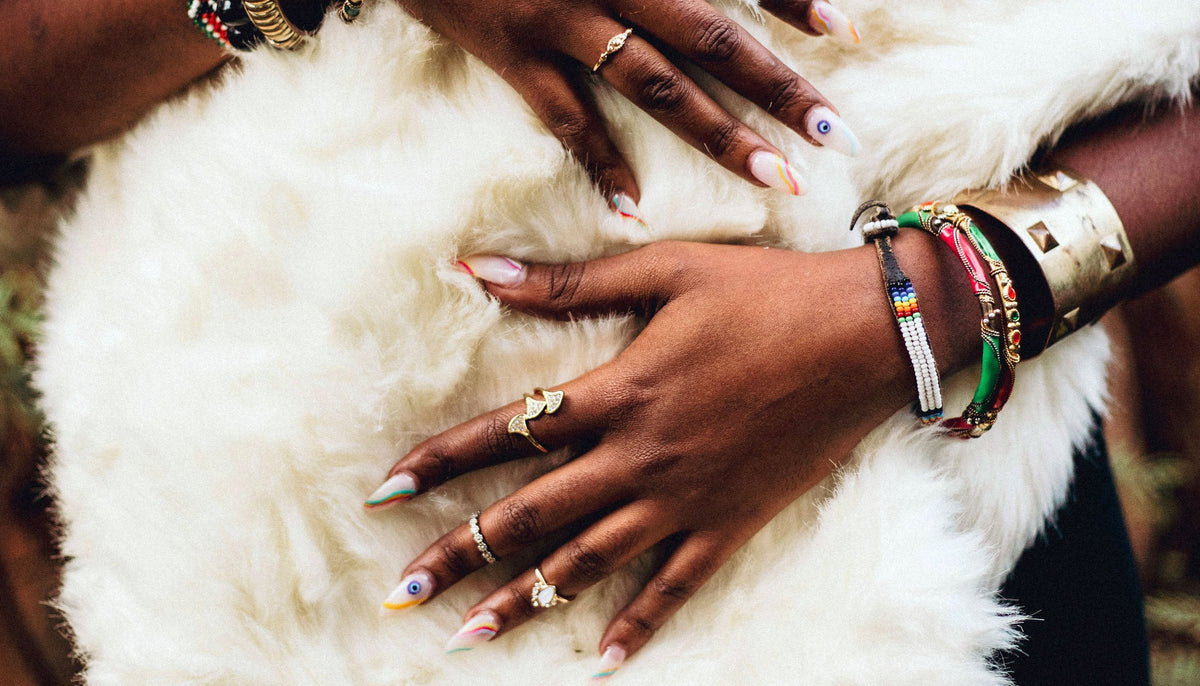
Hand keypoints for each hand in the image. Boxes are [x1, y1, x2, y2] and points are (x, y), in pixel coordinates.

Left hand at [366, 237, 978, 674]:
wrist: (868, 337)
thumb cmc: (766, 293)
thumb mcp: (666, 271)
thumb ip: (569, 282)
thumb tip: (478, 269)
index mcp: (619, 393)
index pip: (507, 433)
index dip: (439, 460)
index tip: (382, 491)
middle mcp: (640, 458)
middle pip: (529, 517)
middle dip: (456, 557)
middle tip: (398, 594)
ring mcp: (685, 500)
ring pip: (586, 564)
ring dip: (521, 603)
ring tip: (466, 637)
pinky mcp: (731, 524)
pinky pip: (674, 587)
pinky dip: (636, 625)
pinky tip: (599, 659)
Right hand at [392, 0, 862, 210]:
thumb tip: (702, 5)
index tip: (846, 34)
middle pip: (711, 38)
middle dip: (778, 88)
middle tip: (834, 133)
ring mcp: (562, 17)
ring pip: (655, 84)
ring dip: (719, 134)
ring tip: (775, 178)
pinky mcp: (513, 51)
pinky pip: (565, 118)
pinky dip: (600, 163)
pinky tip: (633, 210)